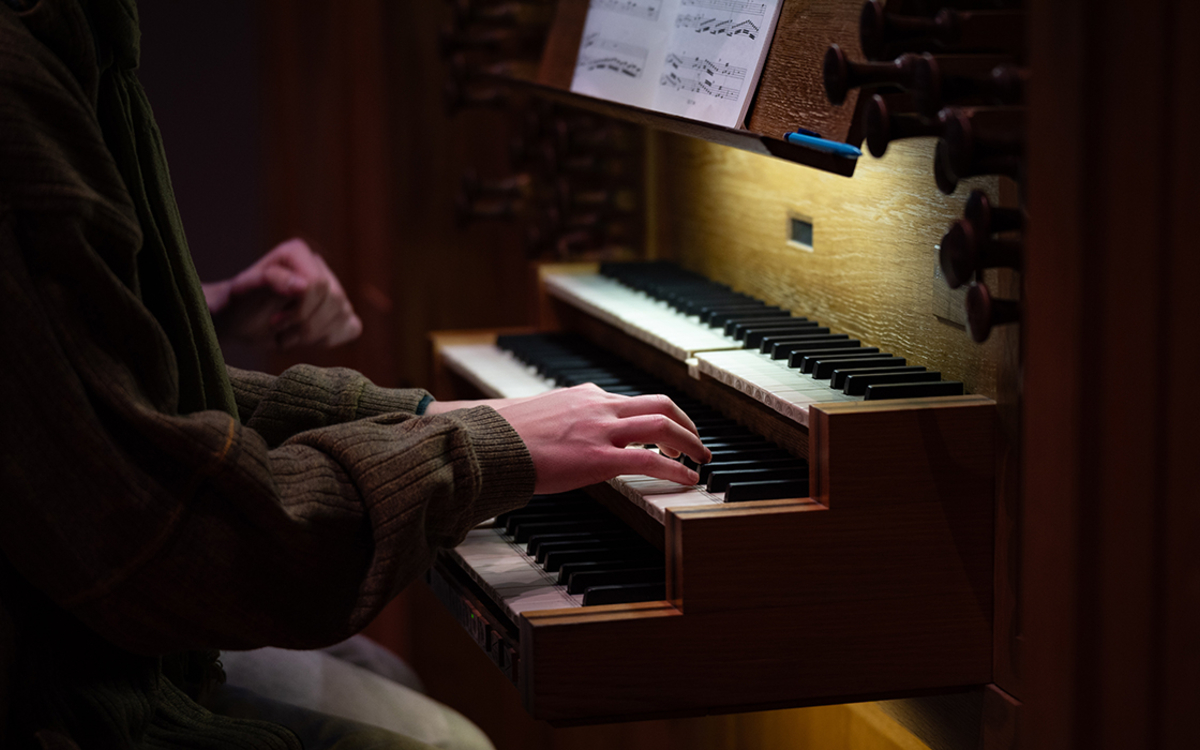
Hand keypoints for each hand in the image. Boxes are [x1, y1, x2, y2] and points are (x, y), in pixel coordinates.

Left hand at [204, 238, 362, 348]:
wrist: (237, 322)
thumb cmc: (235, 304)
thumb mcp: (243, 292)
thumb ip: (270, 281)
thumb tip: (304, 285)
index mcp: (297, 253)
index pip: (319, 285)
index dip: (300, 311)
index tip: (274, 321)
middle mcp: (318, 266)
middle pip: (334, 301)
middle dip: (305, 326)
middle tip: (278, 331)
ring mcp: (332, 289)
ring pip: (344, 316)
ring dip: (312, 336)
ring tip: (286, 335)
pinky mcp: (339, 311)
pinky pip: (351, 327)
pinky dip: (329, 339)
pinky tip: (305, 337)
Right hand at [491, 384, 711, 494]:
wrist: (488, 444)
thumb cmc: (506, 438)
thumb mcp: (541, 417)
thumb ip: (565, 422)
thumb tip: (567, 436)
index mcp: (585, 397)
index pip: (634, 400)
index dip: (658, 417)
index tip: (668, 433)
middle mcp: (598, 407)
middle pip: (660, 404)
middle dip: (686, 423)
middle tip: (696, 443)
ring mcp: (601, 430)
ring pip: (663, 424)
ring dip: (690, 442)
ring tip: (701, 459)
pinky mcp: (599, 457)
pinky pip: (650, 460)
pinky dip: (677, 469)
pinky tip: (688, 479)